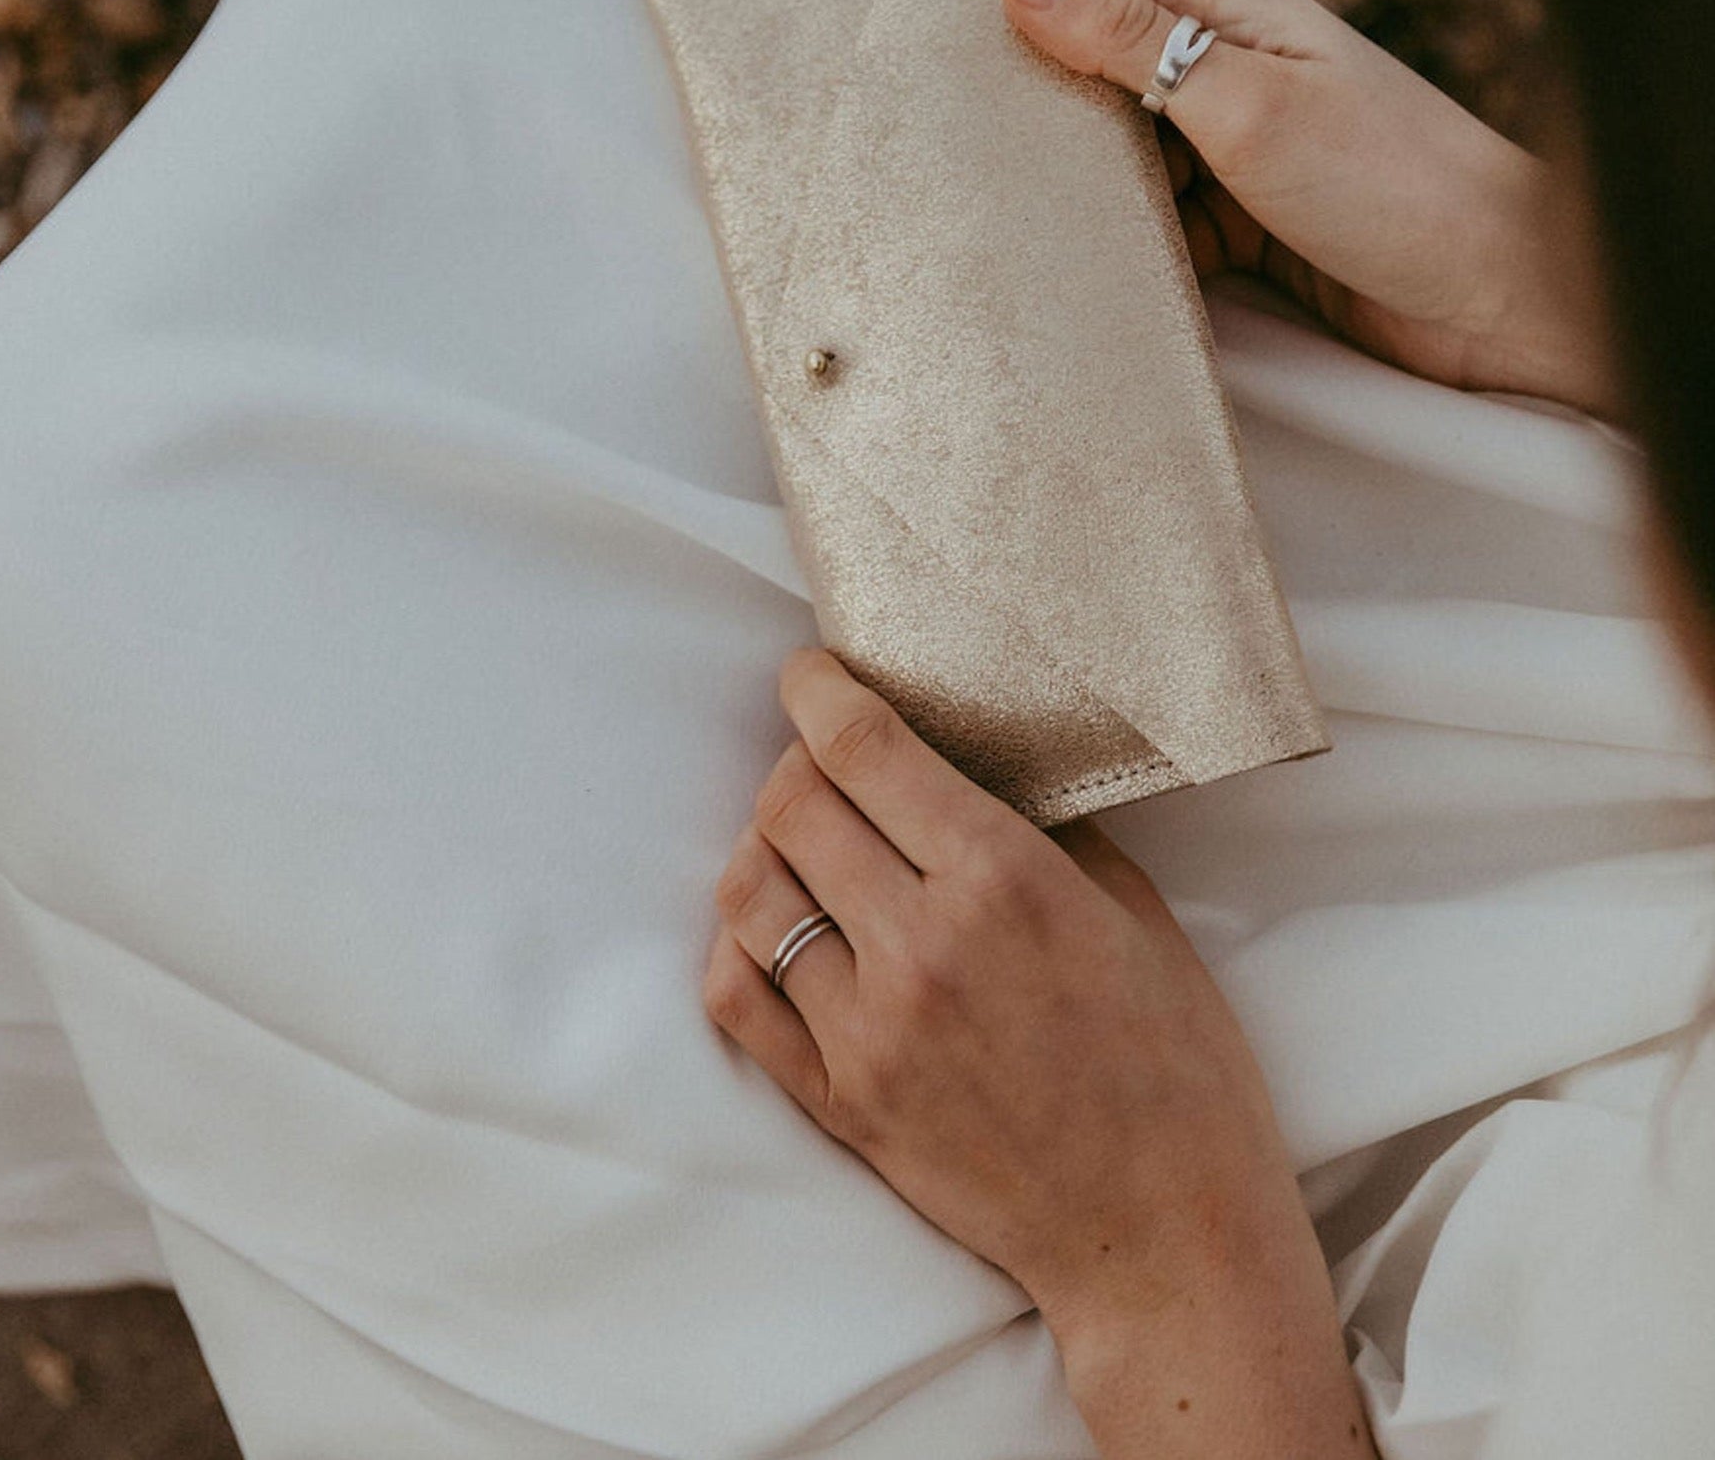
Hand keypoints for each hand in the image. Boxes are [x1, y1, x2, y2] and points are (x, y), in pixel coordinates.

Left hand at [703, 646, 1377, 1459]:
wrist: (1165, 1241)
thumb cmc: (1177, 1072)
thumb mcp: (1135, 914)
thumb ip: (1041, 830)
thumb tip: (966, 764)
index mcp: (1004, 882)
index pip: (863, 748)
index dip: (819, 690)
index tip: (810, 672)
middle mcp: (922, 946)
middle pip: (792, 804)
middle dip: (798, 758)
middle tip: (826, 759)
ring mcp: (868, 1030)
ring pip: (750, 890)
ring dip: (765, 843)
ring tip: (802, 839)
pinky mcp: (838, 1101)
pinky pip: (736, 995)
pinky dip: (740, 941)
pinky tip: (777, 925)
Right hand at [1001, 0, 1619, 423]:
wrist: (1497, 297)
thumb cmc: (1389, 179)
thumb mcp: (1242, 100)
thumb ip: (1127, 42)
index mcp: (1233, 7)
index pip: (1098, 1)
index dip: (1027, 35)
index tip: (949, 76)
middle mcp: (1234, 68)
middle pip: (1100, 90)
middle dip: (1048, 131)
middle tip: (964, 169)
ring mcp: (1241, 149)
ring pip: (1125, 168)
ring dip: (1086, 201)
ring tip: (1015, 230)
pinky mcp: (1248, 225)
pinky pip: (1160, 231)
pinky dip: (1128, 251)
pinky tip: (1086, 274)